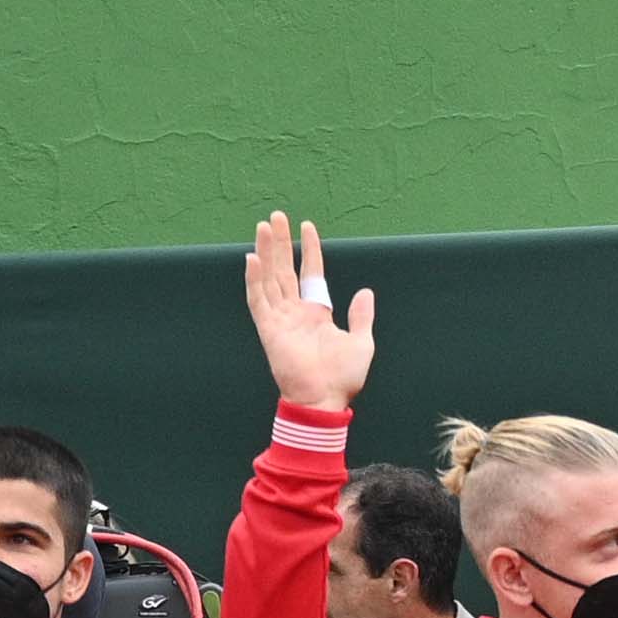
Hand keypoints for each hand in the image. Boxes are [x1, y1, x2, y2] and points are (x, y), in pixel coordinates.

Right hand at [243, 212, 374, 412]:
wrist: (325, 400)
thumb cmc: (343, 378)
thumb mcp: (361, 341)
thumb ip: (361, 316)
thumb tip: (365, 292)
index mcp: (316, 314)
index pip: (310, 273)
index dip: (309, 250)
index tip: (307, 227)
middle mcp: (295, 313)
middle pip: (285, 270)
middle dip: (281, 243)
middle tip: (276, 217)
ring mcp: (280, 320)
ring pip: (270, 278)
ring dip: (266, 253)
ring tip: (264, 227)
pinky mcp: (268, 330)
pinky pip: (258, 301)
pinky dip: (254, 280)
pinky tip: (252, 258)